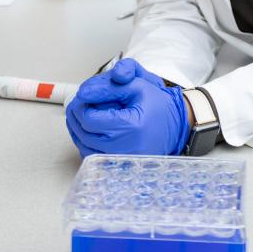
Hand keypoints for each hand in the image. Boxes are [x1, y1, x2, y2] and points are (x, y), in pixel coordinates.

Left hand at [65, 59, 189, 157]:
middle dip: (76, 115)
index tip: (83, 95)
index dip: (80, 105)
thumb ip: (110, 84)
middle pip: (83, 134)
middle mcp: (124, 148)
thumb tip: (84, 91)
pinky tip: (90, 128)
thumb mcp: (138, 84)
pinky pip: (92, 156)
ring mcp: (121, 161)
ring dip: (78, 129)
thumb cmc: (159, 104)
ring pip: (84, 147)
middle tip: (80, 102)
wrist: (176, 124)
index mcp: (130, 127)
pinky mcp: (119, 167)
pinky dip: (86, 141)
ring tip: (83, 113)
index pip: (89, 119)